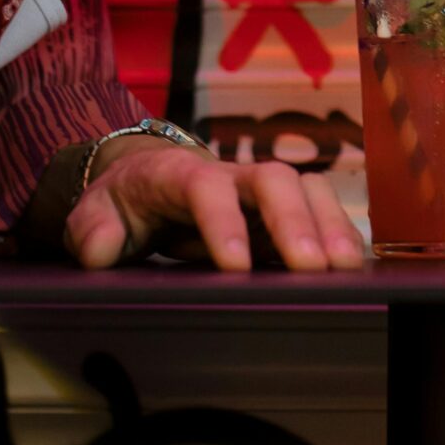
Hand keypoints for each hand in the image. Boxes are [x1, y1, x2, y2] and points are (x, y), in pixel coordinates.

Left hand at [67, 138, 364, 271]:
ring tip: (344, 269)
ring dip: (329, 225)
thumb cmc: (125, 202)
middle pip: (272, 179)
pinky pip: (321, 211)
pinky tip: (353, 270)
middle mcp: (230, 174)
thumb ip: (92, 229)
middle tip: (310, 267)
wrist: (147, 179)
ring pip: (306, 189)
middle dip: (294, 220)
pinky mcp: (282, 211)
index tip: (234, 265)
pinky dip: (340, 236)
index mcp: (179, 174)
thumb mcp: (95, 213)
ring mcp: (261, 191)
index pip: (206, 187)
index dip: (223, 221)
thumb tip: (101, 248)